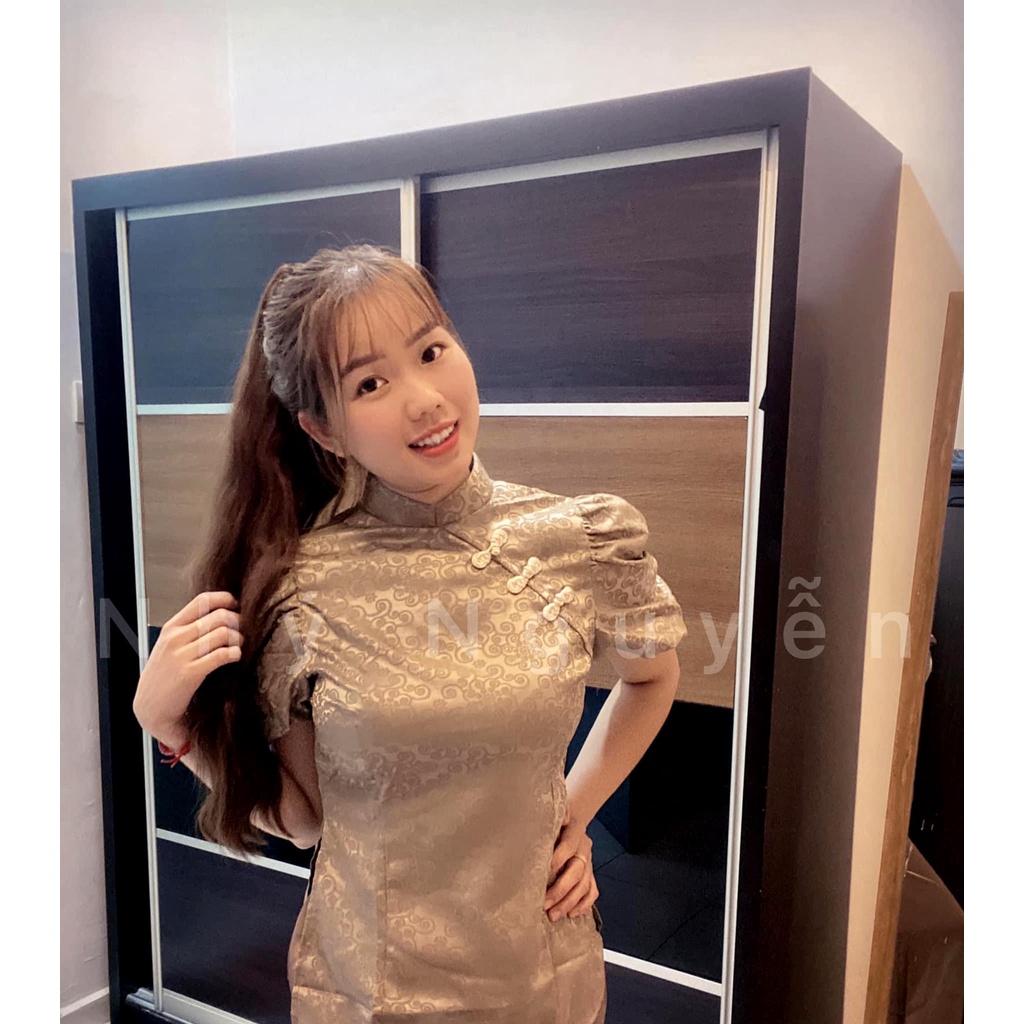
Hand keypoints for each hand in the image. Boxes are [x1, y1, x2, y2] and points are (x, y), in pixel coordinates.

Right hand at [132, 591, 242, 746]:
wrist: (150, 708)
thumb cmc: (164, 676)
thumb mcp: (170, 646)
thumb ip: (190, 630)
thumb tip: (221, 615)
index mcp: (171, 627)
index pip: (202, 601)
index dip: (225, 600)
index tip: (236, 606)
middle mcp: (175, 638)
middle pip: (219, 616)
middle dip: (238, 621)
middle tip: (243, 631)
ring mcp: (181, 655)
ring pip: (223, 633)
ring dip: (238, 638)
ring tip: (240, 646)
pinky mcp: (190, 674)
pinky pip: (221, 655)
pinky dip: (234, 653)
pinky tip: (236, 656)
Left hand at [544, 799, 598, 921]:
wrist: (573, 818)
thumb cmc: (555, 820)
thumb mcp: (551, 815)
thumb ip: (545, 819)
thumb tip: (534, 819)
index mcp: (575, 829)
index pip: (568, 845)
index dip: (557, 860)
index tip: (543, 873)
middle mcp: (584, 846)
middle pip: (577, 871)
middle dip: (561, 890)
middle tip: (545, 904)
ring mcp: (589, 861)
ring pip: (584, 885)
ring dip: (569, 902)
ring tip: (554, 915)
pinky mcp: (590, 873)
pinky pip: (592, 891)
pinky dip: (584, 904)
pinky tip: (572, 913)